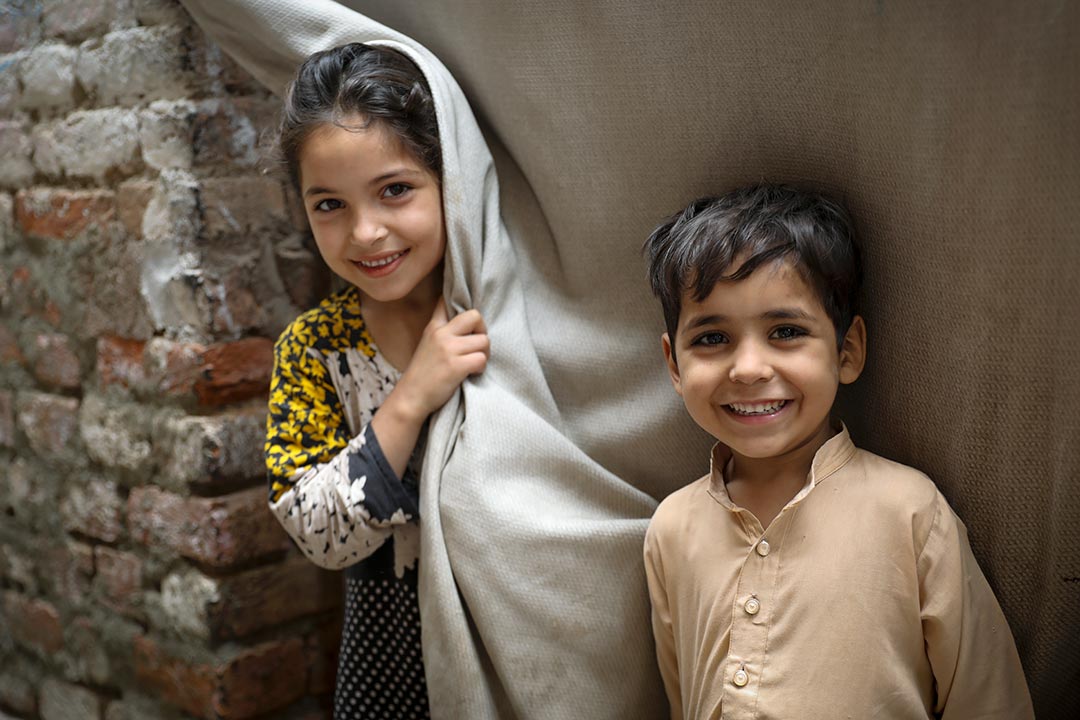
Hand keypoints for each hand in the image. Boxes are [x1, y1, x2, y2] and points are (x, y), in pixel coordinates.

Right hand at [395, 298, 488, 420]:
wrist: (410, 398)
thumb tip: (467, 324)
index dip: (460, 306)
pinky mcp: (456, 366)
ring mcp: (448, 349)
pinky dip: (481, 368)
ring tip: (473, 363)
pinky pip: (481, 359)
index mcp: (434, 327)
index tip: (465, 320)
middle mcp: (441, 334)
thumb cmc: (422, 374)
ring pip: (484, 341)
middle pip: (475, 316)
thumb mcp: (428, 345)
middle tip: (476, 346)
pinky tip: (471, 373)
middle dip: (482, 331)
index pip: (446, 301)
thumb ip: (443, 333)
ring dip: (484, 354)